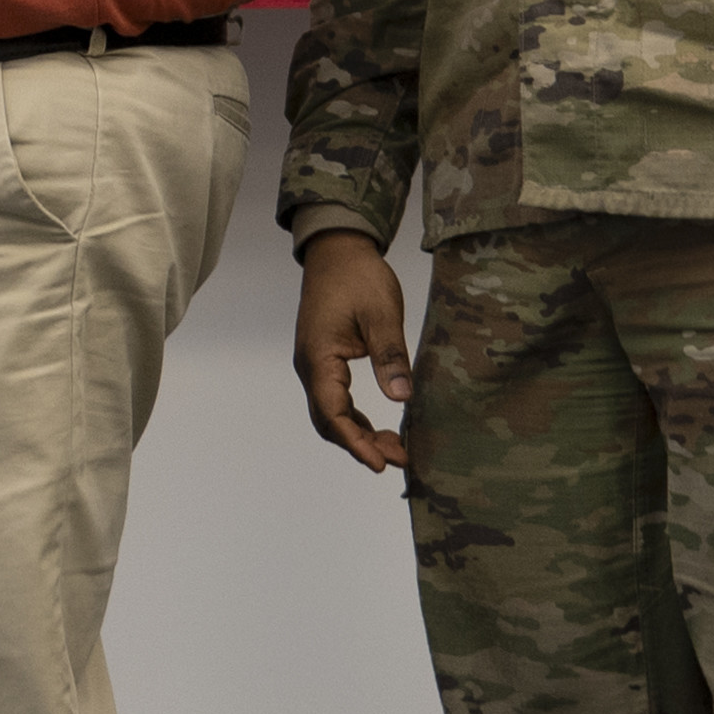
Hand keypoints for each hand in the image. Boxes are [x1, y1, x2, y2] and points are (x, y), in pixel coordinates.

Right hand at [293, 229, 412, 474]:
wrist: (337, 250)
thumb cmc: (358, 276)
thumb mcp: (381, 314)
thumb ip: (390, 355)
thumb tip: (403, 398)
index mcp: (318, 358)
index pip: (333, 413)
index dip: (357, 442)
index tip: (381, 463)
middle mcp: (310, 367)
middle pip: (329, 422)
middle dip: (361, 445)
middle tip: (399, 459)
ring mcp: (315, 366)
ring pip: (332, 414)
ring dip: (360, 434)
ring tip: (396, 448)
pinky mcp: (324, 362)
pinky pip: (336, 400)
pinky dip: (357, 419)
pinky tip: (380, 427)